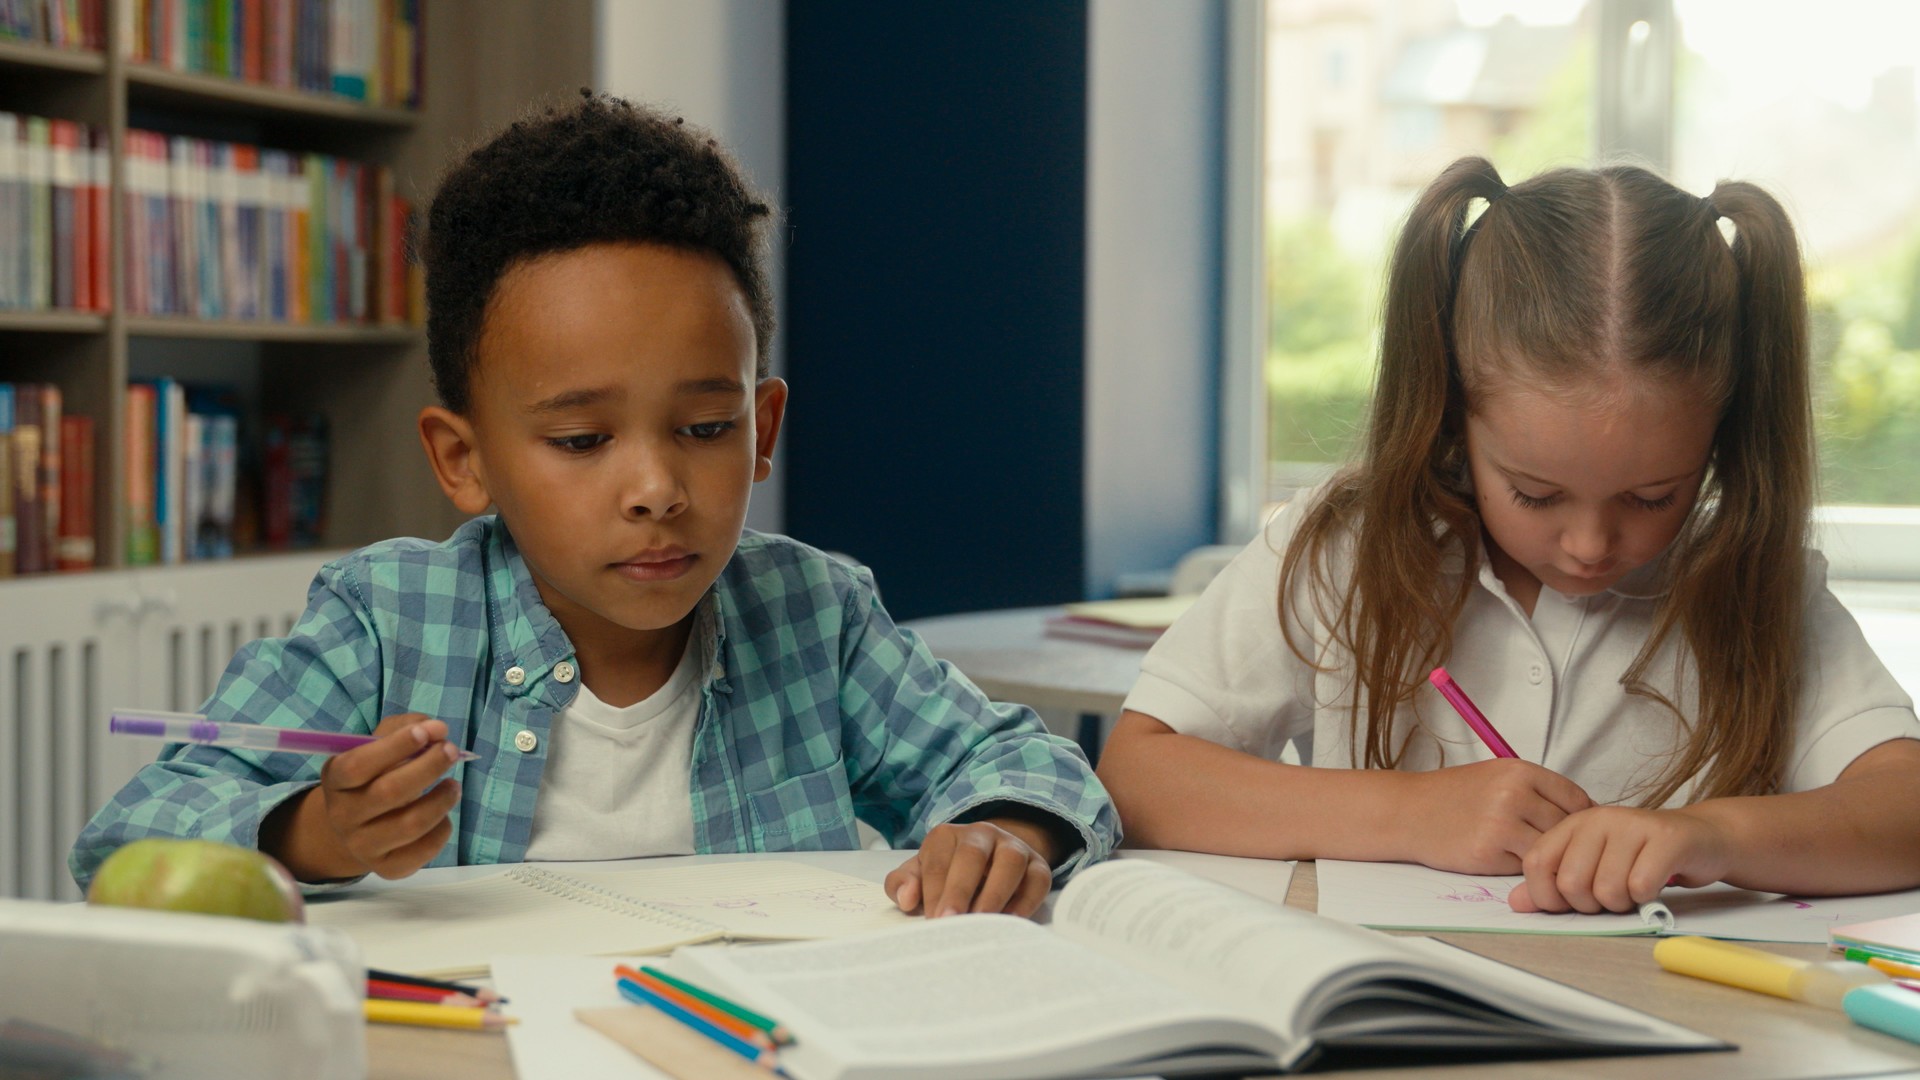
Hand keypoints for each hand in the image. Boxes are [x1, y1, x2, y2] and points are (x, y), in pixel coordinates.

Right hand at [263, 714, 462, 880]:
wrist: (357, 826)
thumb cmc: (374, 776)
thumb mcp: (378, 745)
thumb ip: (404, 728)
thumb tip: (436, 729)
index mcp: (335, 779)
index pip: (359, 765)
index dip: (396, 746)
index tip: (429, 732)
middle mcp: (343, 814)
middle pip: (389, 793)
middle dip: (429, 767)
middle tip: (451, 751)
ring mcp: (362, 845)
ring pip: (410, 824)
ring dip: (441, 799)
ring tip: (453, 785)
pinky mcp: (387, 867)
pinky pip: (423, 850)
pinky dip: (442, 828)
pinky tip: (443, 814)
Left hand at [884, 819, 1056, 918]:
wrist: (991, 863)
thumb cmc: (948, 874)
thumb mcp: (920, 874)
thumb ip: (902, 883)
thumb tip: (906, 898)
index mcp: (947, 835)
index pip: (938, 859)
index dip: (934, 890)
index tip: (934, 919)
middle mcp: (982, 834)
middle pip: (972, 855)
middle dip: (960, 890)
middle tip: (952, 920)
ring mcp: (1013, 847)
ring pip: (1009, 862)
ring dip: (995, 894)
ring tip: (982, 923)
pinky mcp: (1038, 865)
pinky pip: (1037, 880)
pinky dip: (1025, 902)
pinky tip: (1009, 922)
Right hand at [1400, 759, 1592, 873]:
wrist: (1408, 811)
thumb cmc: (1453, 796)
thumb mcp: (1497, 777)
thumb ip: (1536, 791)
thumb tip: (1585, 815)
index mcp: (1519, 771)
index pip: (1577, 799)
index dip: (1581, 819)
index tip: (1576, 831)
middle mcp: (1514, 794)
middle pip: (1568, 827)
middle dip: (1565, 842)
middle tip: (1555, 849)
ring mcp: (1501, 824)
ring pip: (1550, 850)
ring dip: (1546, 858)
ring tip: (1533, 857)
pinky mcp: (1488, 853)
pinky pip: (1525, 867)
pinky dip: (1521, 869)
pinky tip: (1506, 860)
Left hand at [1508, 806, 1734, 913]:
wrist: (1700, 838)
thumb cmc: (1640, 858)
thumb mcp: (1591, 868)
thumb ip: (1552, 885)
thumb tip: (1516, 903)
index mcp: (1572, 824)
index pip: (1536, 864)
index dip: (1547, 897)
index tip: (1570, 903)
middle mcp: (1598, 818)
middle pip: (1571, 883)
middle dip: (1590, 905)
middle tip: (1611, 896)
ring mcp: (1632, 825)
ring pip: (1607, 890)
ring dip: (1622, 904)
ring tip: (1634, 888)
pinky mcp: (1666, 838)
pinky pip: (1641, 886)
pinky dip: (1647, 898)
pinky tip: (1655, 885)